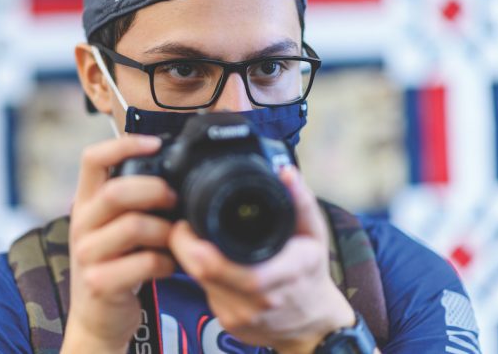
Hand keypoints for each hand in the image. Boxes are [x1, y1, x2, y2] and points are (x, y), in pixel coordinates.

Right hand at [61, 135, 177, 353]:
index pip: (92, 159)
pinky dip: (166, 263)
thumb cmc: (117, 263)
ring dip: (165, 230)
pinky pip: (143, 263)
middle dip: (154, 190)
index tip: (155, 144)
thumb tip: (176, 173)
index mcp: (86, 202)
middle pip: (116, 191)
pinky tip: (169, 265)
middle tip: (175, 199)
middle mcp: (82, 223)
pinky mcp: (100, 283)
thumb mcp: (116, 225)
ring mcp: (87, 255)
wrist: (98, 317)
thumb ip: (134, 200)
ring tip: (175, 238)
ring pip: (133, 226)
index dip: (123, 145)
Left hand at [169, 166, 355, 353]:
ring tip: (198, 240)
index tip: (190, 225)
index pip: (236, 268)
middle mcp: (263, 299)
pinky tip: (212, 263)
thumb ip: (300, 201)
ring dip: (192, 261)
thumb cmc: (311, 273)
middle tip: (183, 227)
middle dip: (186, 248)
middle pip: (206, 273)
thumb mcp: (314, 233)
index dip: (201, 247)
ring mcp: (244, 316)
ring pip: (200, 284)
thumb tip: (285, 173)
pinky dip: (202, 276)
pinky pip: (206, 294)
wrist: (313, 322)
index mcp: (286, 272)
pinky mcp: (230, 325)